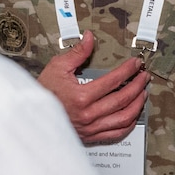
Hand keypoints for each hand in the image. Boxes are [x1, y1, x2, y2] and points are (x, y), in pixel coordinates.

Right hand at [36, 30, 147, 144]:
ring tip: (143, 94)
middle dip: (138, 86)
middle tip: (144, 77)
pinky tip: (133, 115)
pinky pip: (116, 133)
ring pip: (124, 118)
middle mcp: (88, 114)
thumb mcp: (58, 67)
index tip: (136, 64)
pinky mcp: (90, 136)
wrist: (31, 116)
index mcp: (81, 96)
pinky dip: (129, 124)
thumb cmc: (43, 92)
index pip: (113, 81)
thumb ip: (77, 52)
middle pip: (122, 99)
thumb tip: (89, 37)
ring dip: (137, 105)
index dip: (128, 70)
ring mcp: (90, 128)